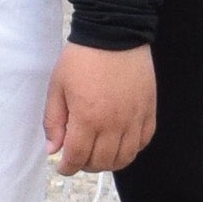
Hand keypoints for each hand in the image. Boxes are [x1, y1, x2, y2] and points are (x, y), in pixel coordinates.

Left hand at [47, 41, 155, 175]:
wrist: (114, 34)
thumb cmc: (81, 58)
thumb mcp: (57, 86)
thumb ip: (54, 121)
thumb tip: (53, 149)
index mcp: (87, 118)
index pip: (77, 156)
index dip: (67, 167)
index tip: (62, 167)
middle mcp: (114, 123)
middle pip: (102, 162)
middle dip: (86, 166)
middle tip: (78, 160)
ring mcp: (134, 118)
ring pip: (125, 157)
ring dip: (109, 163)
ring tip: (98, 156)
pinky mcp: (149, 111)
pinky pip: (143, 142)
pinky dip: (131, 150)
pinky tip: (119, 145)